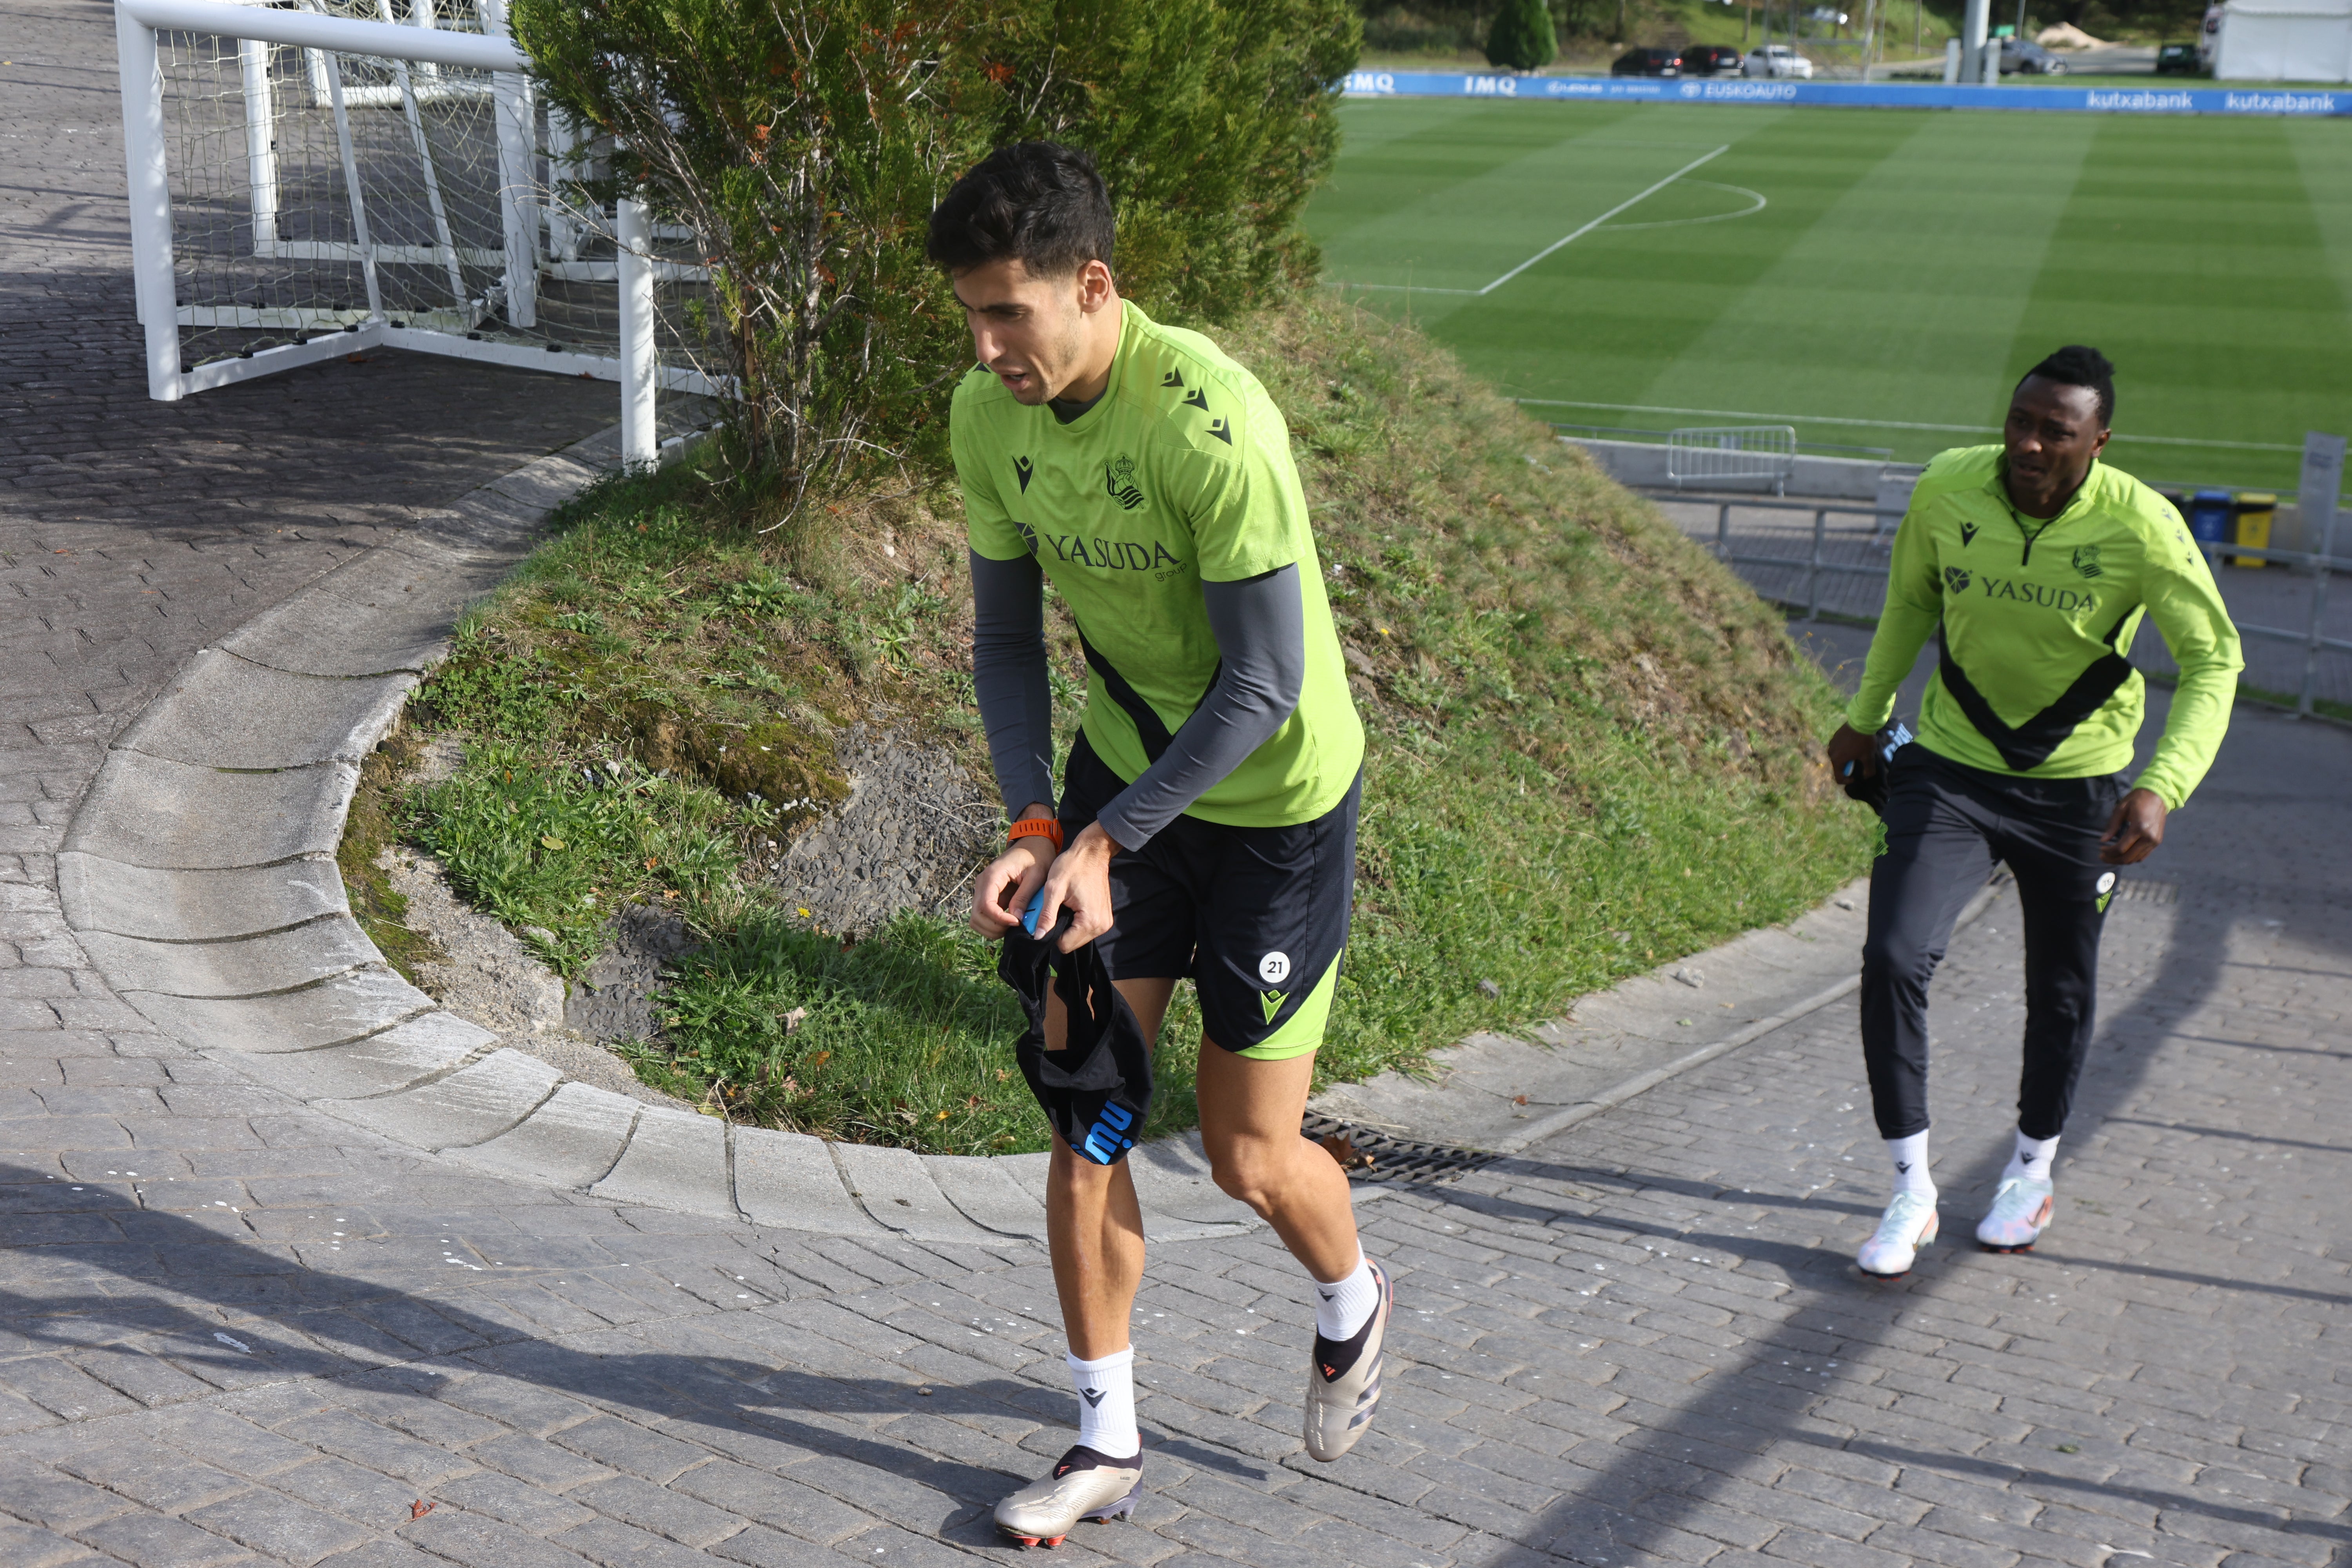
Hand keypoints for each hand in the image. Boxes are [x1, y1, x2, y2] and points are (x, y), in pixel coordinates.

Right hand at [970, 828, 1053, 939]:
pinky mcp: (988, 895)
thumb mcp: (1036, 875)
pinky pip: (983, 915)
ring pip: (977, 919)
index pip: (986, 905)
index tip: (1017, 922)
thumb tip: (1016, 919)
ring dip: (992, 928)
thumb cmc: (1037, 856)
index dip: (999, 919)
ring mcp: (983, 889)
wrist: (1033, 844)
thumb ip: (1024, 896)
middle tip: (1016, 927)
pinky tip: (1010, 922)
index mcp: (993, 875)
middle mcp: (982, 883)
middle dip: (995, 927)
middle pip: (977, 915)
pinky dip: (993, 924)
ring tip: (1013, 925)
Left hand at [1031, 821, 1120, 952]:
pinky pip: (1084, 929)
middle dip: (1058, 930)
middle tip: (1053, 909)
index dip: (1050, 934)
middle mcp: (1101, 926)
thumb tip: (1038, 937)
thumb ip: (1046, 915)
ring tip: (1062, 906)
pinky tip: (1070, 907)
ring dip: (1066, 926)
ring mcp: (1104, 923)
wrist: (1092, 852)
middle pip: (1071, 943)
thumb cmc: (1073, 865)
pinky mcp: (1103, 918)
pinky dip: (1074, 922)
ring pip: (1077, 937)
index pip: (1064, 945)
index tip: (1045, 918)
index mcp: (1090, 921)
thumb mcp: (1054, 888)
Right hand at [1826, 722, 1876, 782]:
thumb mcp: (1869, 757)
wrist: (1861, 721)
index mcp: (1837, 760)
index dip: (1847, 781)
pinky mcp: (1834, 737)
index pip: (1838, 778)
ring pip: (1837, 756)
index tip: (1855, 776)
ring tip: (1855, 752)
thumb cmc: (1864, 741)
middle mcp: (1831, 753)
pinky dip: (1843, 749)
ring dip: (1845, 758)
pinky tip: (1852, 744)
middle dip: (1847, 767)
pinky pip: (1837, 748)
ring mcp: (1831, 744)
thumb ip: (1868, 770)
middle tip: (1857, 761)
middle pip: (1837, 767)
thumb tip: (1866, 777)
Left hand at [2099, 787, 2166, 864]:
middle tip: (2103, 856)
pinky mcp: (2157, 842)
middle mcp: (2149, 837)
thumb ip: (2112, 826)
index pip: (2121, 848)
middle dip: (2113, 859)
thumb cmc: (2137, 800)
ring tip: (2111, 856)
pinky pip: (2143, 855)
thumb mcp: (2121, 809)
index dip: (2108, 852)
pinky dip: (2132, 857)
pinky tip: (2123, 853)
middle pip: (2128, 857)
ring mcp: (2155, 841)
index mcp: (2139, 828)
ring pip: (2136, 859)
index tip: (2100, 849)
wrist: (2157, 796)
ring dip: (2121, 860)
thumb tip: (2102, 840)